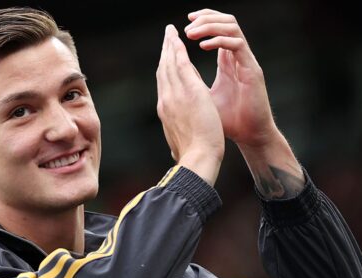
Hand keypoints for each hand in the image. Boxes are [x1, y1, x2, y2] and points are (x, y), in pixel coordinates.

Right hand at [156, 24, 223, 184]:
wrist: (198, 160)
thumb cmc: (193, 157)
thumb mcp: (180, 144)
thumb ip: (177, 134)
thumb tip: (175, 139)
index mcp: (165, 112)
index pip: (164, 85)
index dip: (165, 70)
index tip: (166, 59)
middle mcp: (166, 101)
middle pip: (163, 71)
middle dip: (164, 53)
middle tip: (166, 38)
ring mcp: (175, 95)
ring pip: (169, 64)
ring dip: (169, 46)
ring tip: (170, 32)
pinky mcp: (188, 90)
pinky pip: (181, 63)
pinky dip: (177, 49)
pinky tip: (177, 38)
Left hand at [184, 9, 280, 148]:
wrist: (248, 135)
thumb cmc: (227, 121)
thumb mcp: (202, 98)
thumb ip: (191, 83)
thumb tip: (169, 79)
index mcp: (227, 62)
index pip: (215, 31)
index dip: (200, 23)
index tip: (177, 27)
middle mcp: (237, 58)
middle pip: (225, 22)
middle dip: (204, 19)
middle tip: (185, 28)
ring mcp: (246, 62)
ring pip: (232, 27)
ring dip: (209, 26)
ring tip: (190, 34)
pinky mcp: (252, 70)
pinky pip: (237, 45)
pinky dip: (219, 41)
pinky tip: (203, 47)